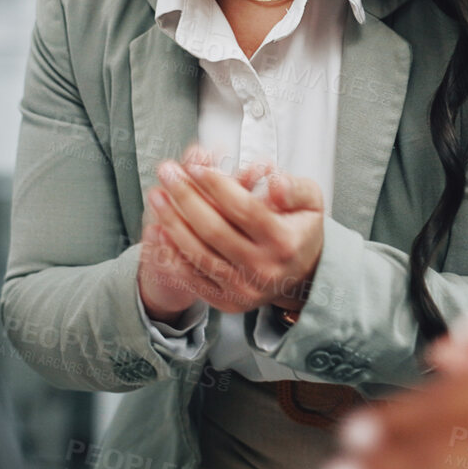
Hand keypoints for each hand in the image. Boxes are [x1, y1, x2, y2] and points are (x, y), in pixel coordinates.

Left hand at [146, 146, 324, 314]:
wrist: (302, 275)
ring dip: (172, 222)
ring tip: (157, 196)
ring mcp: (245, 290)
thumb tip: (275, 184)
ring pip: (198, 254)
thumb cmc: (300, 230)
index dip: (215, 185)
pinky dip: (172, 254)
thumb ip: (295, 187)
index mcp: (285, 242)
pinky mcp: (228, 303)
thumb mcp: (310, 202)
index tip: (194, 166)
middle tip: (167, 172)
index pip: (243, 209)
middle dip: (185, 197)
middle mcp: (265, 270)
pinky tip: (158, 229)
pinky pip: (192, 278)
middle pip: (215, 230)